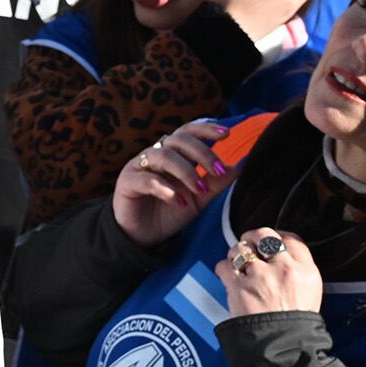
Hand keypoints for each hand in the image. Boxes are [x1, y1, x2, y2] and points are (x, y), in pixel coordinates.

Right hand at [111, 119, 231, 247]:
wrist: (144, 236)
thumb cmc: (170, 212)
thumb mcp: (199, 199)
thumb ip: (215, 183)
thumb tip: (238, 167)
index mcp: (172, 154)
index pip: (187, 133)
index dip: (205, 130)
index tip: (226, 134)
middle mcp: (155, 155)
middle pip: (177, 140)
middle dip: (201, 152)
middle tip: (218, 170)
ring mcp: (138, 167)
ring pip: (163, 156)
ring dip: (186, 171)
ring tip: (200, 190)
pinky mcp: (126, 183)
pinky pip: (147, 180)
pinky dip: (166, 189)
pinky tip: (179, 201)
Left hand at [215, 227, 322, 317]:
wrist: (282, 347)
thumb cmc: (295, 324)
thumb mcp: (310, 294)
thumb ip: (297, 271)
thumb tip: (279, 254)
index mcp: (306, 271)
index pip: (292, 239)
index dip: (278, 236)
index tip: (271, 241)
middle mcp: (283, 269)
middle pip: (265, 235)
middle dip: (254, 237)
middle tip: (249, 244)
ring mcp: (260, 277)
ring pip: (241, 248)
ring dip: (236, 254)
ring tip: (239, 265)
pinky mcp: (239, 287)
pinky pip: (224, 265)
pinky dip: (223, 269)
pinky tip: (228, 277)